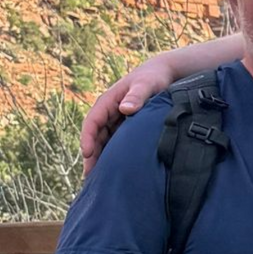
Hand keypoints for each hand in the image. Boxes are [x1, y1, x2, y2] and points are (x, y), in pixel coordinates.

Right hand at [82, 55, 180, 173]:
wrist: (164, 74)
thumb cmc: (154, 78)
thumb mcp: (146, 85)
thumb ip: (137, 96)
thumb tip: (125, 108)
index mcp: (108, 102)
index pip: (92, 122)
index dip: (87, 138)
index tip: (87, 154)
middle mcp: (109, 112)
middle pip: (95, 136)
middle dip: (91, 156)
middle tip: (90, 176)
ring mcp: (117, 120)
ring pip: (104, 141)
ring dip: (100, 158)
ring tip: (99, 179)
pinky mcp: (127, 126)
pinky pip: (116, 142)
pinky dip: (113, 154)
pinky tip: (115, 169)